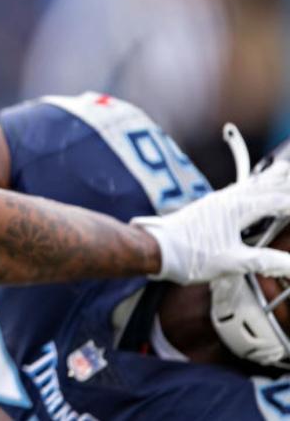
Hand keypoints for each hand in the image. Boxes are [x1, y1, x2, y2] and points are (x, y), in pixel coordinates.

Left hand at [131, 159, 289, 283]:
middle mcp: (226, 201)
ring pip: (246, 187)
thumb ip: (266, 261)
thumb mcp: (233, 262)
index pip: (274, 202)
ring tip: (276, 170)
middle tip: (287, 168)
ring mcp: (214, 203)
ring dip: (263, 180)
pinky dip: (247, 188)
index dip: (289, 205)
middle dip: (278, 180)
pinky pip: (233, 192)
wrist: (155, 248)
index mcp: (237, 209)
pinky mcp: (205, 209)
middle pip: (260, 186)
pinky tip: (244, 191)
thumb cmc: (190, 255)